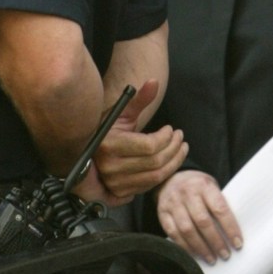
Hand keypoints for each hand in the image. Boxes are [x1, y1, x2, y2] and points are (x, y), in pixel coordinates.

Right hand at [93, 80, 187, 201]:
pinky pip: (148, 186)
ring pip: (155, 177)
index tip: (171, 128)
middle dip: (174, 148)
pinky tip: (169, 161)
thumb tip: (154, 81)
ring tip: (181, 148)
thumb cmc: (108, 129)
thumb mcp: (122, 113)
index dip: (166, 137)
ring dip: (174, 162)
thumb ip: (139, 99)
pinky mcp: (119, 192)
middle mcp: (110, 167)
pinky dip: (163, 174)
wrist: (90, 151)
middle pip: (155, 162)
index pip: (149, 146)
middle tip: (181, 137)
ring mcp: (114, 182)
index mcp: (109, 145)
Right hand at [156, 170, 242, 264]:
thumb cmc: (198, 187)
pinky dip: (185, 247)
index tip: (238, 243)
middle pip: (203, 221)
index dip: (230, 228)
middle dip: (216, 241)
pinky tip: (195, 254)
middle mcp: (187, 193)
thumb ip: (219, 204)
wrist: (171, 178)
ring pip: (187, 230)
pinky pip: (173, 234)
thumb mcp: (211, 187)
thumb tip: (233, 232)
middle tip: (225, 255)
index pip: (220, 209)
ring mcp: (173, 203)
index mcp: (204, 185)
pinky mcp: (162, 213)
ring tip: (212, 259)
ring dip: (201, 248)